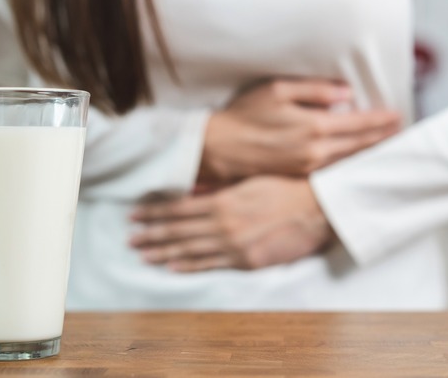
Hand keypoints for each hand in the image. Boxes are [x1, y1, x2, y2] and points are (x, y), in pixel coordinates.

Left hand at [129, 176, 333, 271]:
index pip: (178, 208)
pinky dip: (190, 266)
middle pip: (178, 231)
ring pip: (189, 250)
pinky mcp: (246, 261)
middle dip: (151, 235)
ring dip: (163, 253)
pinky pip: (212, 265)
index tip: (134, 215)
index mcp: (222, 200)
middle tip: (129, 239)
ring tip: (143, 255)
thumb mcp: (248, 180)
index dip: (154, 213)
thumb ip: (218, 185)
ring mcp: (233, 245)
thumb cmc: (285, 188)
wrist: (318, 208)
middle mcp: (222, 223)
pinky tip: (172, 268)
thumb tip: (191, 185)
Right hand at [199, 78, 400, 183]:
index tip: (398, 116)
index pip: (359, 123)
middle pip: (359, 146)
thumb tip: (345, 94)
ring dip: (368, 153)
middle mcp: (315, 151)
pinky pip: (331, 170)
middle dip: (382, 139)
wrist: (219, 148)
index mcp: (314, 127)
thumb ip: (314, 90)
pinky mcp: (297, 176)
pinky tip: (355, 161)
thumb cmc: (245, 115)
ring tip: (384, 147)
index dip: (381, 120)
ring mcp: (307, 167)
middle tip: (401, 134)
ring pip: (348, 161)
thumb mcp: (278, 90)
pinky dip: (348, 165)